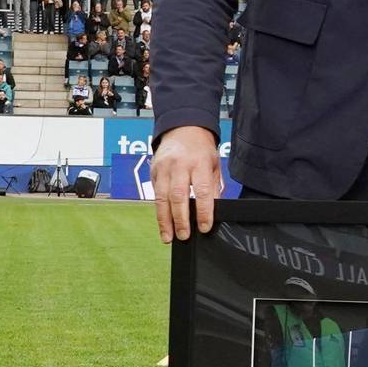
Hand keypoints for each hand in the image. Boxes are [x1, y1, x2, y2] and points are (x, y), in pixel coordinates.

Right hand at [152, 125, 222, 242]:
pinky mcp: (153, 171)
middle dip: (180, 219)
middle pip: (178, 196)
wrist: (184, 129)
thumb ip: (213, 187)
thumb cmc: (201, 150)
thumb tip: (213, 211)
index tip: (204, 227)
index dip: (203, 211)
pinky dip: (159, 211)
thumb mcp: (213, 165)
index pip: (202, 191)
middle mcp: (180, 166)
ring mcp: (164, 168)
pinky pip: (155, 195)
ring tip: (169, 237)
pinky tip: (163, 224)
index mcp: (199, 163)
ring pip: (162, 198)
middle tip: (184, 236)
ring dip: (165, 221)